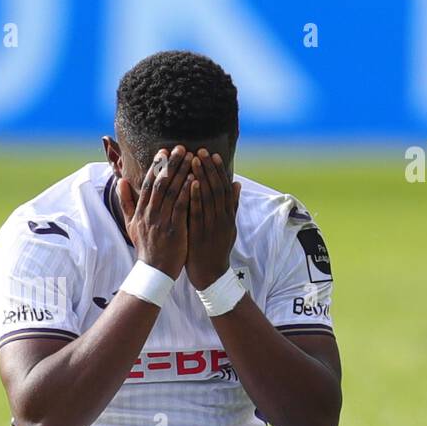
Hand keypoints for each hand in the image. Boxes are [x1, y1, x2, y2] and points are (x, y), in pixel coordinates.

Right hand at [118, 146, 193, 278]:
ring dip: (181, 173)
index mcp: (141, 211)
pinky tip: (194, 179)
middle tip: (180, 148)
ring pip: (171, 192)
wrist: (154, 271)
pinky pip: (180, 207)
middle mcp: (150, 214)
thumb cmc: (146, 247)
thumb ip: (126, 202)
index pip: (148, 184)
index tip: (164, 151)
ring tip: (190, 157)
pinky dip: (187, 192)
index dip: (156, 166)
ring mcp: (162, 221)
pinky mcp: (174, 229)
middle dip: (170, 164)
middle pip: (160, 183)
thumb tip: (121, 182)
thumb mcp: (130, 224)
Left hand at [187, 149, 240, 289]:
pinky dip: (195, 197)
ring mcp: (211, 226)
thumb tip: (236, 183)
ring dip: (201, 177)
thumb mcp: (228, 227)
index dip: (218, 170)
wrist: (211, 275)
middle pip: (215, 188)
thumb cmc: (216, 248)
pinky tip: (190, 183)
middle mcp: (221, 218)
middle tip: (200, 150)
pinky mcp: (200, 234)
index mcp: (227, 215)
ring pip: (207, 197)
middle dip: (208, 168)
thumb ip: (231, 206)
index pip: (223, 187)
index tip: (212, 154)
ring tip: (193, 160)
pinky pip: (197, 213)